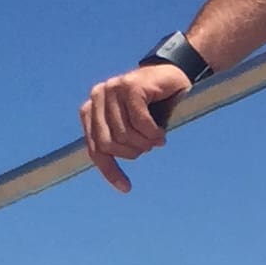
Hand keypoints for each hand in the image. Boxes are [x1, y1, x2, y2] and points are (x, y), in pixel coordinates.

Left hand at [79, 60, 194, 188]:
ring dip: (145, 143)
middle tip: (148, 148)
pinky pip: (139, 122)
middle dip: (131, 153)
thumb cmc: (153, 105)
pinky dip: (152, 133)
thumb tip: (106, 168)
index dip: (109, 170)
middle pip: (107, 144)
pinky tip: (160, 132)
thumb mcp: (129, 125)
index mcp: (92, 109)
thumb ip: (115, 140)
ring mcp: (113, 89)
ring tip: (156, 138)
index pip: (94, 148)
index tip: (125, 188)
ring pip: (124, 134)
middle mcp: (98, 96)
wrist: (174, 76)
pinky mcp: (130, 86)